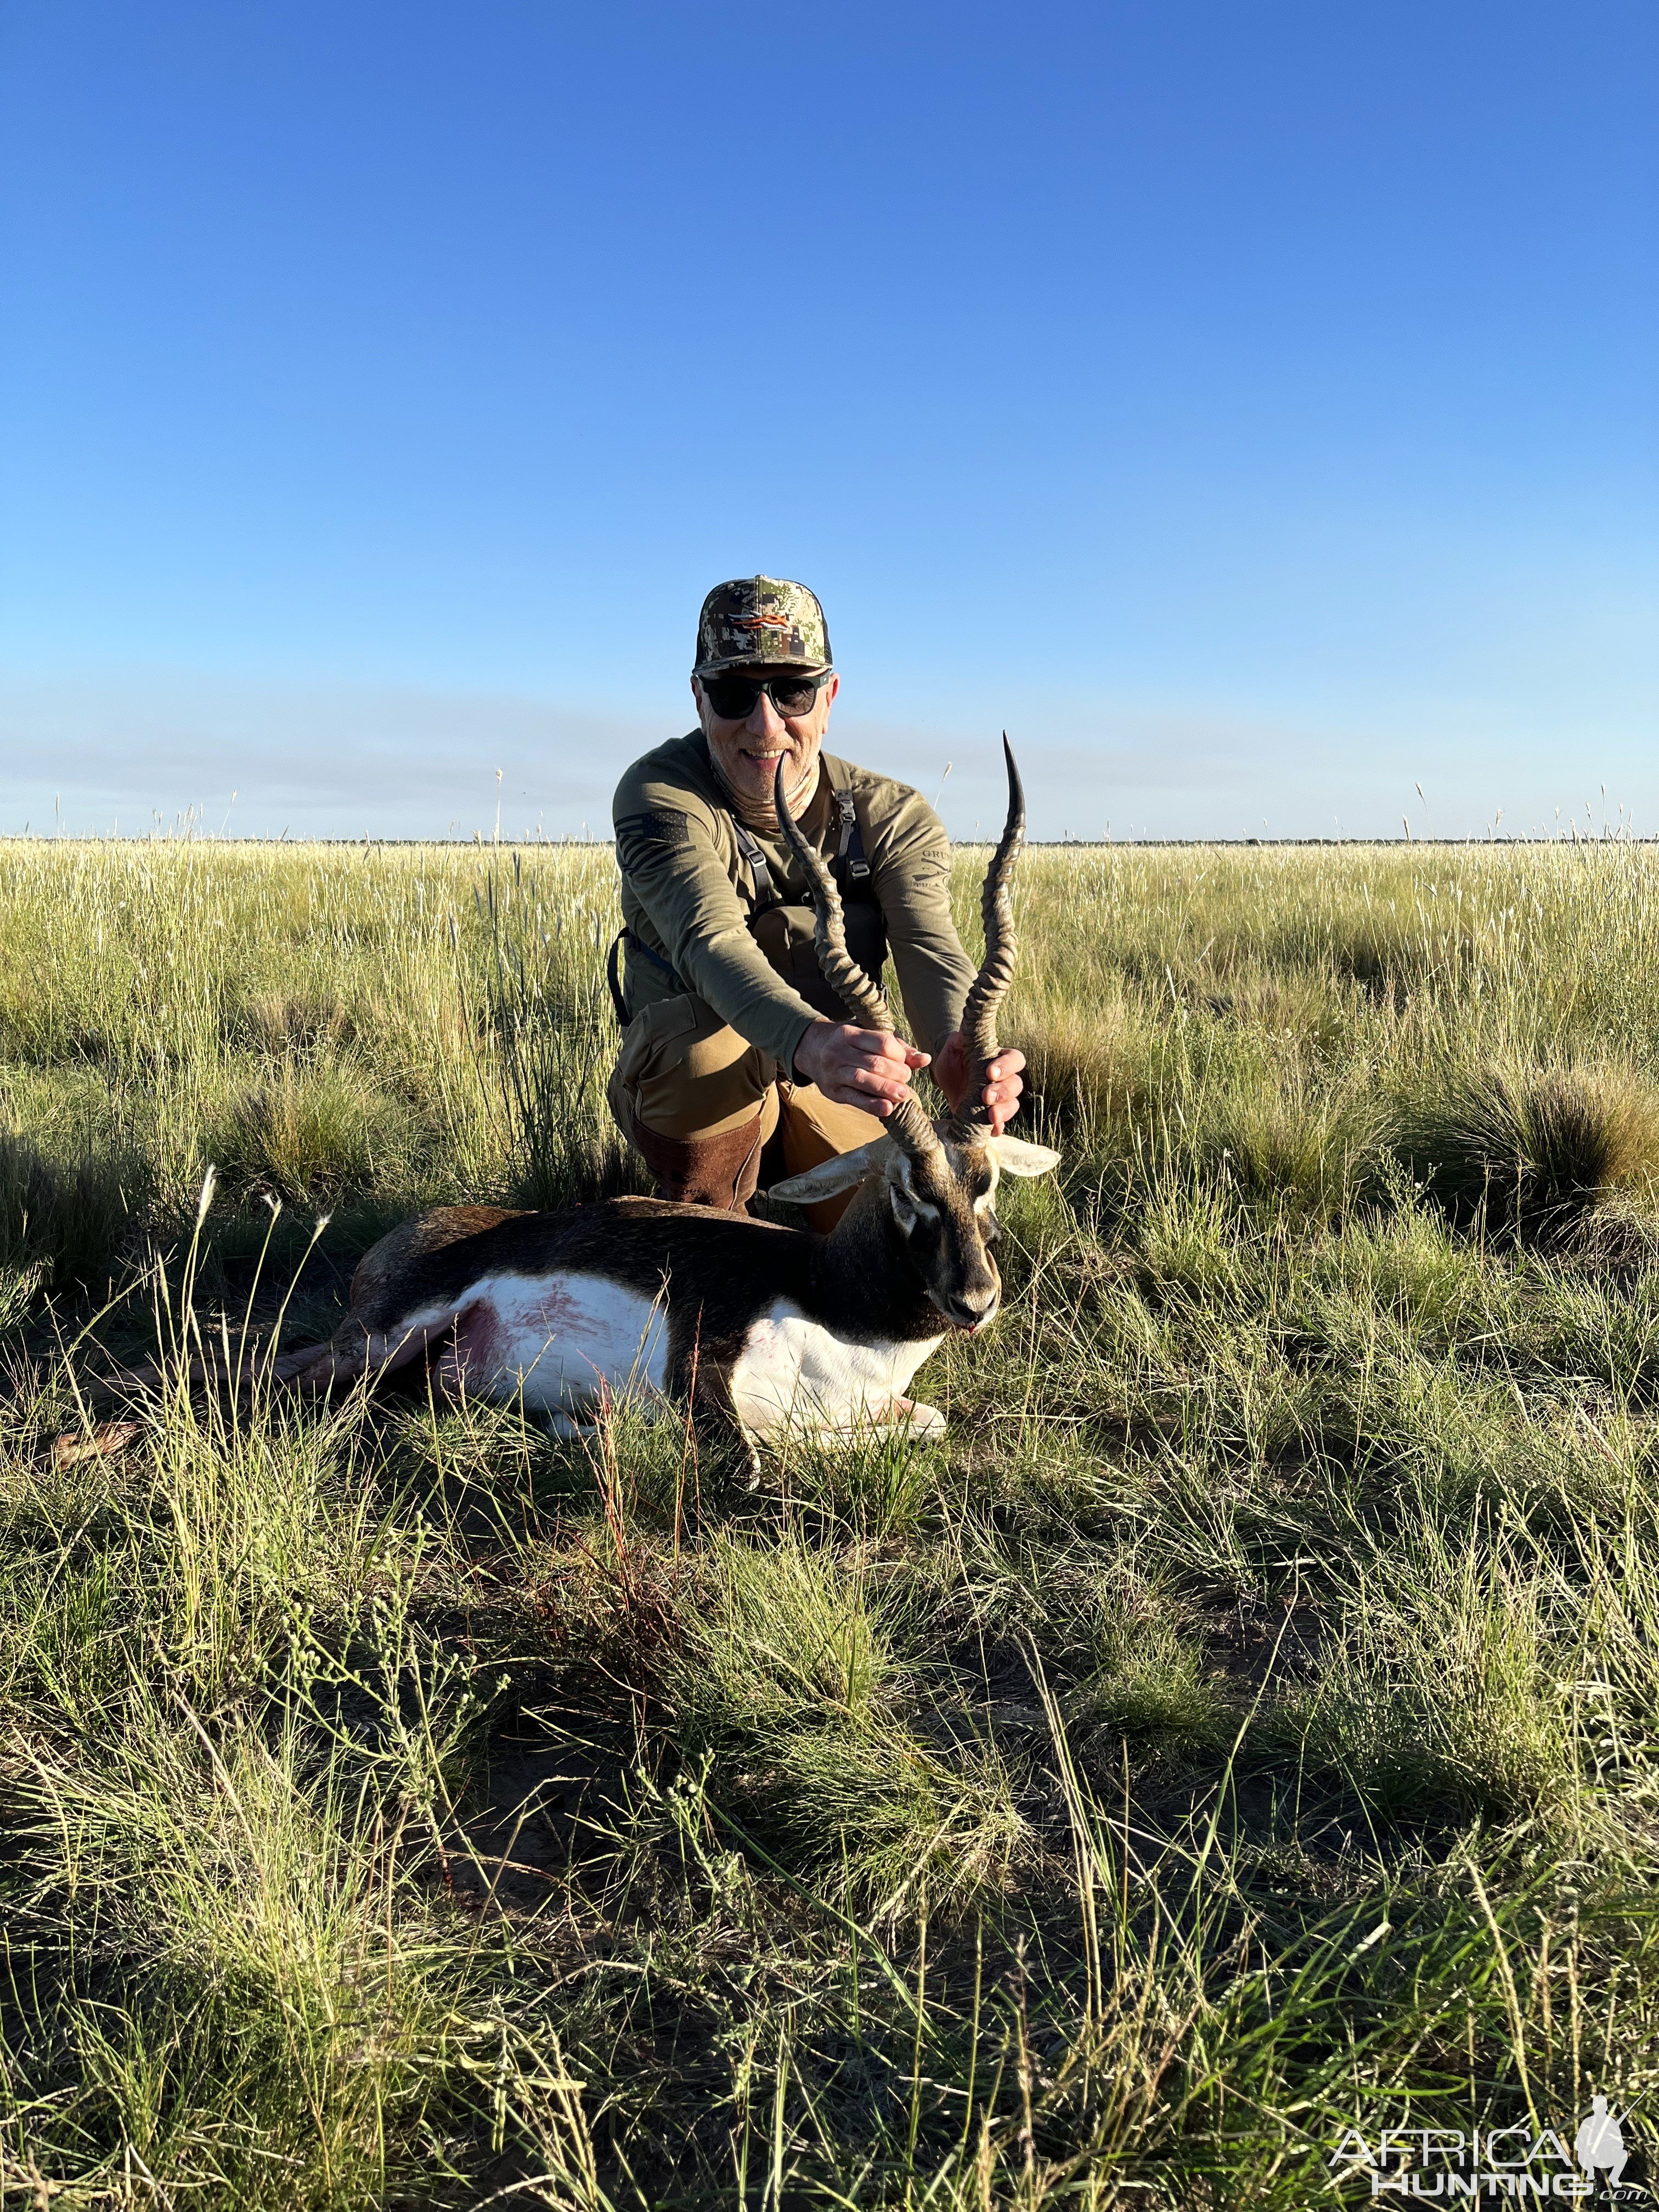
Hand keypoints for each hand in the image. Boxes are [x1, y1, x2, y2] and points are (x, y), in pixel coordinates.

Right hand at [792, 1020, 930, 1117]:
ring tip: (903, 1095)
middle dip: (896, 1073)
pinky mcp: (832, 1091)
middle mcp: (839, 1051)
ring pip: (863, 1080)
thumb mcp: (868, 1037)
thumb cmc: (849, 1043)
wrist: (812, 1050)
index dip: (899, 1054)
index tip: (905, 1062)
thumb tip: (924, 1059)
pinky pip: (854, 1099)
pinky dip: (872, 1105)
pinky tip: (887, 1108)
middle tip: (906, 1080)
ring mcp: (833, 1072)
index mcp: (850, 1033)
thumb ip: (897, 1048)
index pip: (882, 1043)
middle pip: (875, 1063)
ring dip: (887, 1089)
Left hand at [933, 1032, 1025, 1135]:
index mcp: (1000, 1058)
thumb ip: (962, 1036)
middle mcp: (1004, 1079)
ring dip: (1003, 1111)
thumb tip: (965, 1031)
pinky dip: (998, 1127)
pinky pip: (1001, 1123)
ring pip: (1012, 1105)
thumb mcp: (955, 1044)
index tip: (990, 1073)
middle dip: (1003, 1092)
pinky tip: (993, 1131)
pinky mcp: (991, 1114)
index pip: (1015, 1060)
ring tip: (991, 1116)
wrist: (945, 1075)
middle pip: (1016, 1085)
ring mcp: (1000, 1098)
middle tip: (986, 1096)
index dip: (1007, 1066)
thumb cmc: (954, 1055)